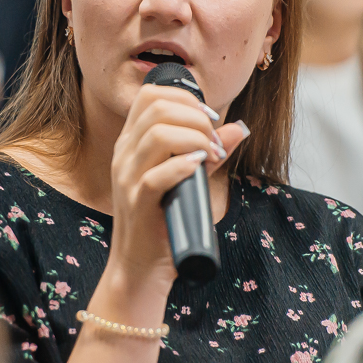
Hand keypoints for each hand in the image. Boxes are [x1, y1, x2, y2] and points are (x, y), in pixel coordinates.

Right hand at [105, 84, 246, 298]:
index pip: (150, 95)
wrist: (140, 267)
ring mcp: (126, 178)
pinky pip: (155, 176)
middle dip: (196, 118)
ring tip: (211, 156)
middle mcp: (124, 154)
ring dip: (195, 139)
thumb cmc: (162, 220)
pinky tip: (199, 168)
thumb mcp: (186, 179)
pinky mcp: (136, 203)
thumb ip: (208, 152)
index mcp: (131, 143)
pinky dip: (183, 167)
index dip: (185, 97)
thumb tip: (238, 128)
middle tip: (215, 143)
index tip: (210, 119)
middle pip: (156, 108)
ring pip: (157, 135)